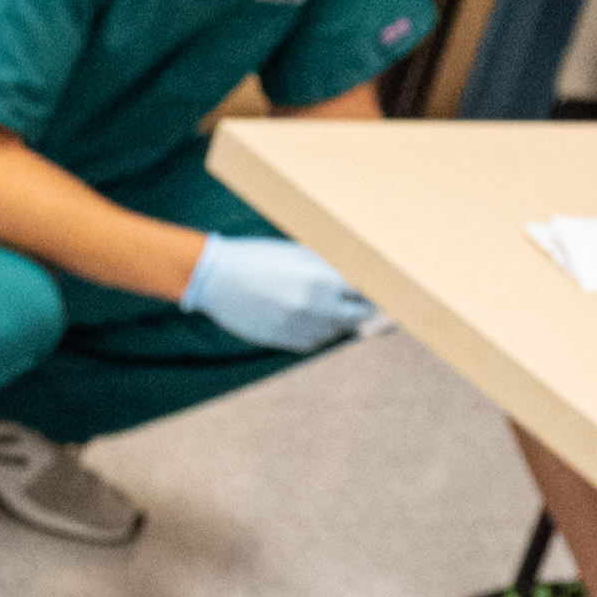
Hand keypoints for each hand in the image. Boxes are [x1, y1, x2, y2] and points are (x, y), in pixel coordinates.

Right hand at [182, 232, 381, 354]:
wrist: (215, 279)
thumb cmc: (258, 259)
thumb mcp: (299, 253)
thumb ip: (331, 265)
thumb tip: (360, 274)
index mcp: (323, 280)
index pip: (368, 291)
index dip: (377, 290)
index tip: (382, 289)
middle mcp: (317, 307)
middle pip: (359, 316)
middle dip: (363, 308)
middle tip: (364, 302)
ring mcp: (300, 327)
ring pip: (337, 332)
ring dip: (339, 321)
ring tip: (328, 307)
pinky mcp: (284, 340)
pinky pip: (315, 343)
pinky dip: (318, 333)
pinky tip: (308, 319)